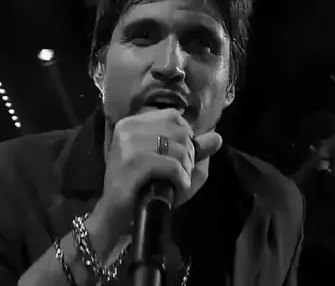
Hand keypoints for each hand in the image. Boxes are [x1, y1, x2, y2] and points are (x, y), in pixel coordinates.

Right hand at [94, 109, 222, 237]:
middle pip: (179, 131)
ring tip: (175, 183)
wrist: (117, 218)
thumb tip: (217, 137)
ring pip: (178, 148)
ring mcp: (128, 144)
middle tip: (176, 175)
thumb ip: (196, 150)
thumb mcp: (175, 168)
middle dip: (187, 156)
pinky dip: (180, 179)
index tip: (177, 158)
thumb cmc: (146, 191)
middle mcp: (129, 128)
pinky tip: (174, 189)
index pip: (173, 116)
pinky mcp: (132, 163)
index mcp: (134, 123)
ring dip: (184, 170)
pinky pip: (171, 165)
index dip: (185, 138)